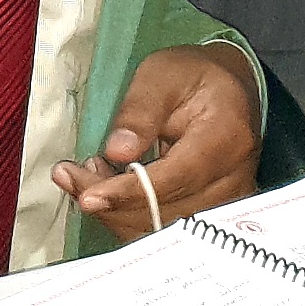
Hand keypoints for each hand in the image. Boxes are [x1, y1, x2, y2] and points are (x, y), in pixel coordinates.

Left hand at [50, 43, 259, 243]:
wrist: (229, 92)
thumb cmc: (194, 78)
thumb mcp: (161, 75)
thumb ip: (140, 111)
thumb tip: (117, 151)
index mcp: (226, 137)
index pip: (175, 178)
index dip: (129, 192)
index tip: (88, 196)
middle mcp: (234, 179)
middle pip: (167, 211)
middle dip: (111, 203)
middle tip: (70, 177)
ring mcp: (227, 203)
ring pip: (162, 229)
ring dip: (116, 212)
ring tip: (86, 177)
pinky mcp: (212, 216)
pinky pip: (165, 230)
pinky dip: (129, 217)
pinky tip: (107, 191)